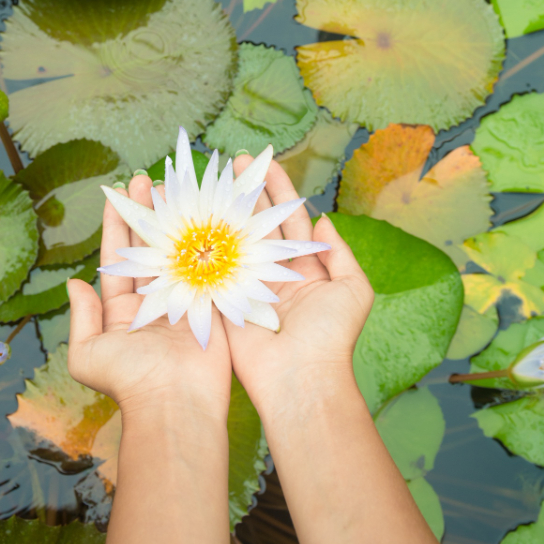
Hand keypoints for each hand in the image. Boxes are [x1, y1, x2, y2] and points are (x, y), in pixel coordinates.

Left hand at [67, 174, 231, 423]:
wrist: (176, 405)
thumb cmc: (129, 382)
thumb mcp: (87, 354)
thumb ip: (81, 318)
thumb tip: (74, 283)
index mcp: (123, 309)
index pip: (118, 256)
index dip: (118, 224)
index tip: (119, 193)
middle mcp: (153, 301)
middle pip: (150, 247)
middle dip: (148, 214)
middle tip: (148, 180)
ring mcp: (184, 301)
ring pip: (179, 252)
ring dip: (176, 221)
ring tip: (175, 188)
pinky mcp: (211, 305)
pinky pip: (208, 269)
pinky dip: (207, 243)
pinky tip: (208, 216)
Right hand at [221, 157, 373, 418]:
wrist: (300, 380)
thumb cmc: (332, 337)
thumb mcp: (354, 291)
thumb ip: (342, 255)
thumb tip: (325, 221)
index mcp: (305, 268)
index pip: (289, 218)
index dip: (277, 189)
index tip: (262, 163)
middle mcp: (275, 273)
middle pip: (257, 223)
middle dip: (245, 193)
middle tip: (230, 164)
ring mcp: (248, 286)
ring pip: (232, 241)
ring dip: (221, 213)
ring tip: (207, 183)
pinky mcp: (225, 303)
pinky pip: (212, 271)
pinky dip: (201, 247)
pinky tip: (189, 221)